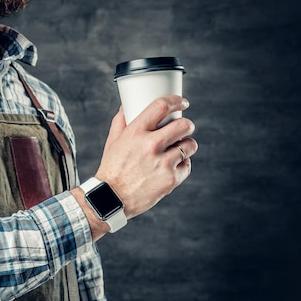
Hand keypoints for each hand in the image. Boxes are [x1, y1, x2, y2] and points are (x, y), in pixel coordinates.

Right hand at [72, 95, 197, 240]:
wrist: (111, 198)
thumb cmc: (112, 168)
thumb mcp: (113, 141)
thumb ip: (121, 121)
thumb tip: (127, 106)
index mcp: (135, 132)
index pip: (161, 106)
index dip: (176, 101)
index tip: (182, 103)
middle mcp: (150, 145)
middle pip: (183, 125)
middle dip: (187, 124)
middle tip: (185, 128)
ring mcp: (162, 163)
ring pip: (190, 145)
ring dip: (187, 145)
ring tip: (180, 148)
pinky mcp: (171, 179)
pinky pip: (187, 165)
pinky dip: (182, 165)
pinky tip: (173, 166)